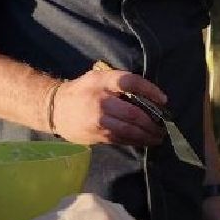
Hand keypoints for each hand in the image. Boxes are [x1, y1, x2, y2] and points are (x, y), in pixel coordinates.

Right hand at [47, 67, 166, 148]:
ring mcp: (99, 121)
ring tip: (158, 137)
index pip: (131, 83)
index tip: (164, 100)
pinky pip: (121, 139)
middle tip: (164, 126)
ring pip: (129, 130)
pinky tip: (145, 141)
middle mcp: (101, 101)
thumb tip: (148, 95)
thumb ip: (119, 83)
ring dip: (147, 135)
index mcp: (103, 82)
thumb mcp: (98, 77)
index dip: (150, 91)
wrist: (55, 109)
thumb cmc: (82, 91)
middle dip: (152, 122)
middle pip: (134, 113)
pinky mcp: (97, 135)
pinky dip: (136, 141)